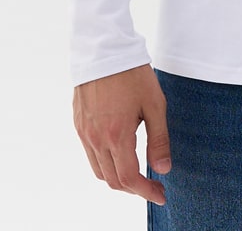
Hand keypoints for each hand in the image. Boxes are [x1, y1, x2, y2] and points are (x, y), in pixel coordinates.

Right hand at [72, 63, 170, 203]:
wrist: (103, 48)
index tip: (160, 194)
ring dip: (118, 177)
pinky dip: (105, 162)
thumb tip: (163, 169)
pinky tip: (120, 152)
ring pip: (99, 170)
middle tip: (153, 184)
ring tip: (138, 171)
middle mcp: (96, 138)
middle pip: (113, 180)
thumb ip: (159, 139)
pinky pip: (90, 154)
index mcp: (116, 134)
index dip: (146, 192)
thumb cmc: (132, 73)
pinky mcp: (78, 124)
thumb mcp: (154, 103)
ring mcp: (84, 132)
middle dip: (134, 188)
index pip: (129, 178)